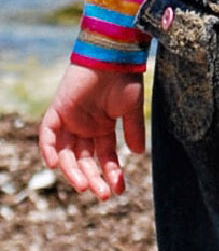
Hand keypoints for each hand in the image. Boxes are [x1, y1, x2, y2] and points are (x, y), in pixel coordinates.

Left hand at [38, 63, 146, 199]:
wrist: (114, 55)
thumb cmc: (125, 79)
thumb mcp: (131, 110)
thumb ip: (132, 131)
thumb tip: (139, 154)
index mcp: (102, 128)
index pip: (104, 158)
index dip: (111, 174)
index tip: (119, 190)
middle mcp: (85, 127)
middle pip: (84, 160)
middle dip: (93, 178)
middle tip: (102, 194)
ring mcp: (70, 120)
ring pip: (67, 153)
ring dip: (73, 171)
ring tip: (85, 186)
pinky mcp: (57, 110)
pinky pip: (48, 134)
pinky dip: (49, 149)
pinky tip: (56, 165)